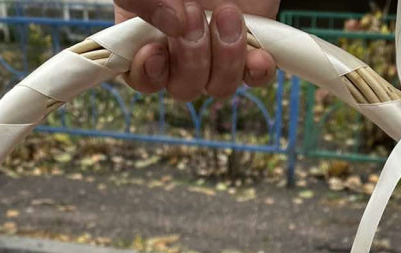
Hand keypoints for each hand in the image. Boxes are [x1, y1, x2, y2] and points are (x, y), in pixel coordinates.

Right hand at [113, 1, 279, 99]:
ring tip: (228, 15)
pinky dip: (257, 71)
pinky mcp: (250, 46)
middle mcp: (181, 50)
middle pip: (183, 88)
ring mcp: (217, 51)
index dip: (148, 74)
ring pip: (219, 86)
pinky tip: (258, 56)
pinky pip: (255, 77)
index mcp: (147, 34)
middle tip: (195, 15)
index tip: (155, 52)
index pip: (141, 76)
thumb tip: (172, 25)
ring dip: (225, 59)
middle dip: (190, 59)